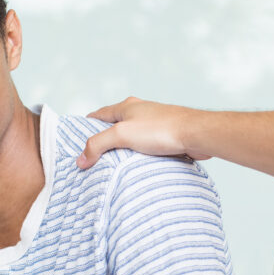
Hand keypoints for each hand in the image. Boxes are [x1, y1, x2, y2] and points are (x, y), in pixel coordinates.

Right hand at [77, 97, 211, 168]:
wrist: (196, 134)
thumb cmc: (162, 129)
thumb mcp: (122, 135)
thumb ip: (98, 145)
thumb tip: (81, 159)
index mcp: (126, 107)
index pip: (98, 115)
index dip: (86, 128)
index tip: (77, 143)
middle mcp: (139, 113)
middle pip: (114, 127)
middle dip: (104, 142)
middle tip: (93, 160)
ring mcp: (153, 124)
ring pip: (131, 139)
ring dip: (123, 151)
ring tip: (113, 168)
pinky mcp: (165, 137)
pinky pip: (146, 147)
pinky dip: (139, 156)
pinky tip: (136, 168)